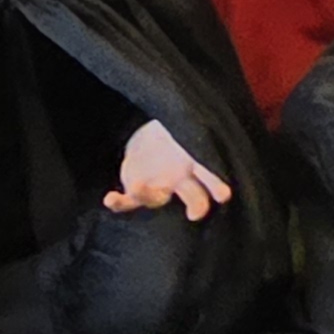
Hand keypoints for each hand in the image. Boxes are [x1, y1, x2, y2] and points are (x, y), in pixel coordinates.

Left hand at [106, 118, 234, 222]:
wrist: (148, 139)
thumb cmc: (174, 132)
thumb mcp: (184, 127)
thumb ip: (193, 127)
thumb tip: (212, 119)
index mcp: (196, 166)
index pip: (212, 180)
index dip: (218, 188)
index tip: (224, 195)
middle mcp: (180, 182)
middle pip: (193, 197)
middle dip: (196, 205)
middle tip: (195, 214)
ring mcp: (158, 188)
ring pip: (157, 199)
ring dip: (149, 194)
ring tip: (139, 184)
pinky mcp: (135, 191)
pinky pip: (128, 202)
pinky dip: (118, 203)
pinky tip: (109, 198)